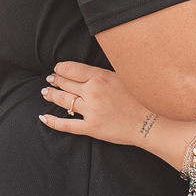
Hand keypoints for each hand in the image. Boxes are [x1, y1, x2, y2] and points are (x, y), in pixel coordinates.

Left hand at [39, 61, 158, 146]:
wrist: (151, 122)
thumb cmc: (141, 97)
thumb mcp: (124, 77)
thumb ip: (104, 74)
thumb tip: (88, 71)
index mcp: (100, 77)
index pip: (71, 69)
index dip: (60, 69)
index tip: (57, 69)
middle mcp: (92, 92)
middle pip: (65, 84)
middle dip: (55, 80)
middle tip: (50, 79)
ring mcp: (90, 111)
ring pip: (64, 101)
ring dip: (52, 96)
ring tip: (46, 92)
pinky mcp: (91, 127)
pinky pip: (66, 125)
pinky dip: (53, 121)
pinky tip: (43, 117)